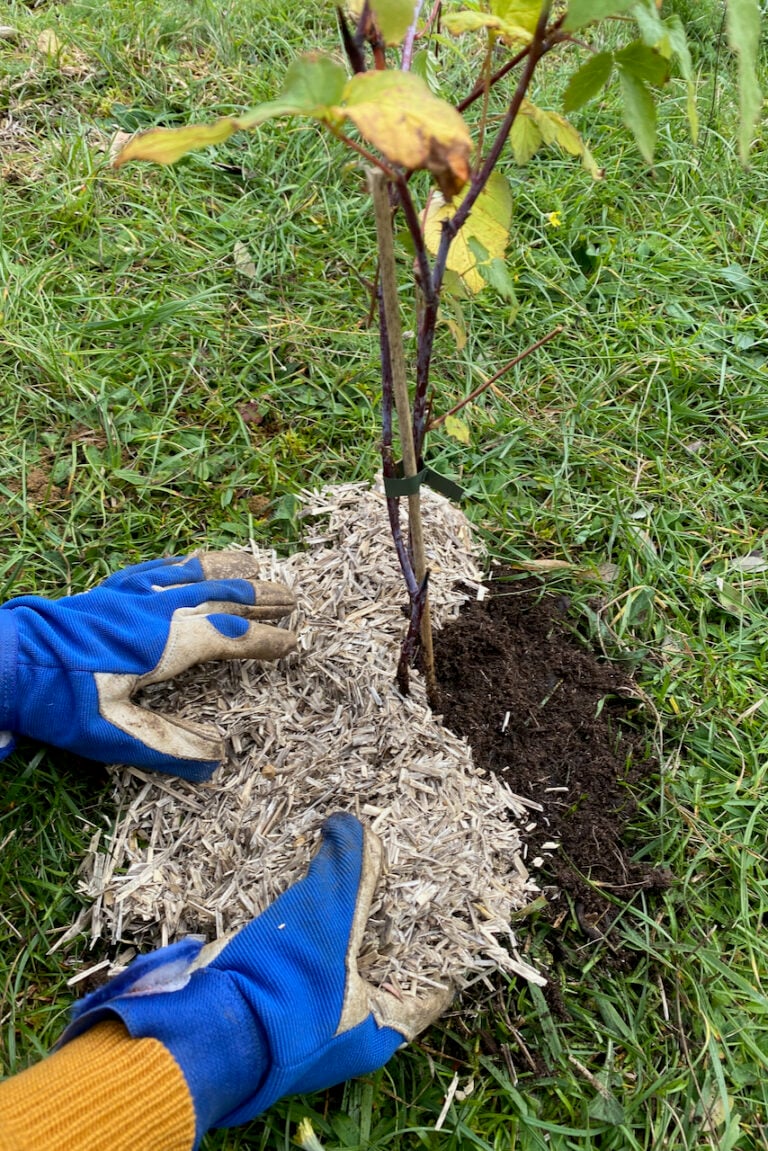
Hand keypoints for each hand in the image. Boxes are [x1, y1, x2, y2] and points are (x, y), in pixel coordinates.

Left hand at [0, 552, 296, 778]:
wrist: (9, 660)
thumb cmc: (62, 700)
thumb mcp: (115, 732)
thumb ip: (168, 744)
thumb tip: (218, 759)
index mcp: (168, 642)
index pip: (232, 636)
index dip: (266, 640)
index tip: (294, 643)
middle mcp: (159, 609)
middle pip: (223, 596)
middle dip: (262, 600)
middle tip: (293, 600)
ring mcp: (135, 592)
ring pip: (196, 573)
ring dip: (231, 572)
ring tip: (257, 567)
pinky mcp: (111, 587)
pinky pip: (161, 567)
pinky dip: (188, 562)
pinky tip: (193, 561)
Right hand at [59, 813, 452, 1147]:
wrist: (202, 1031)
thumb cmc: (281, 985)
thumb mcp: (326, 916)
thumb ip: (349, 867)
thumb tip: (353, 825)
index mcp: (379, 1030)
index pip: (428, 983)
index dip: (432, 938)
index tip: (431, 896)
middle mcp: (348, 1037)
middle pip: (380, 969)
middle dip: (378, 923)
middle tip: (381, 876)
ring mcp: (307, 1029)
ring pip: (336, 966)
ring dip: (336, 926)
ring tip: (339, 878)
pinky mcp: (271, 1014)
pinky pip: (300, 969)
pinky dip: (303, 938)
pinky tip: (297, 902)